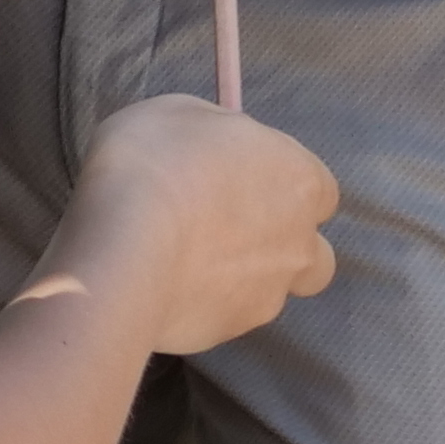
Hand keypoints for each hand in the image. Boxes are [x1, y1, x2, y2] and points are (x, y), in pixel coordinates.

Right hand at [64, 92, 336, 357]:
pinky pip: (226, 313)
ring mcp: (269, 295)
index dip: (281, 183)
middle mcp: (300, 243)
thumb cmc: (154, 161)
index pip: (320, 189)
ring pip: (270, 288)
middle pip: (311, 251)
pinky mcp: (231, 331)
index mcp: (299, 179)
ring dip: (243, 276)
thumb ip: (216, 131)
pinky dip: (205, 300)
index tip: (239, 176)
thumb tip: (223, 147)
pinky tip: (164, 283)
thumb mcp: (177, 112)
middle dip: (281, 244)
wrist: (124, 249)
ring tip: (187, 261)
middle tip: (225, 228)